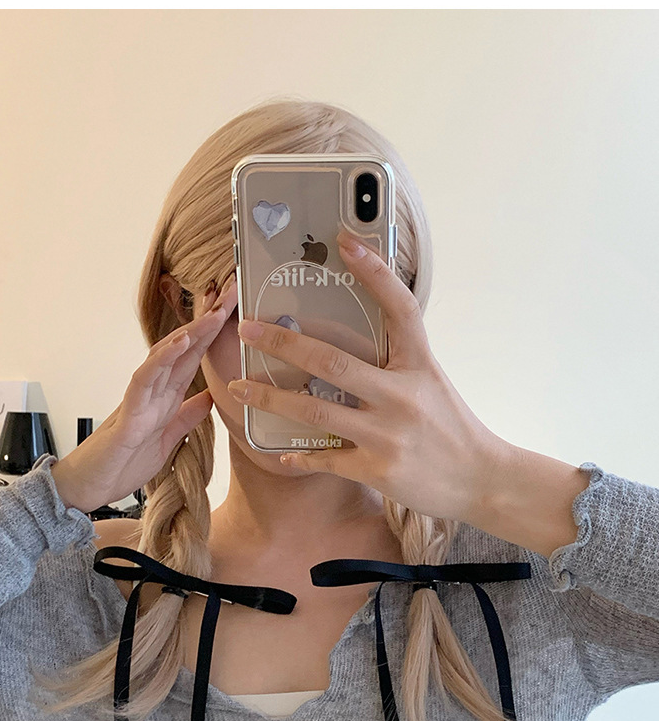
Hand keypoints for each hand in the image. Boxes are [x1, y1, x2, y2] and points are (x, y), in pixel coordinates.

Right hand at [51, 283, 236, 514]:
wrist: (88, 488)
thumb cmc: (122, 463)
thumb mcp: (168, 439)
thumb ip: (187, 416)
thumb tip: (210, 396)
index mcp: (166, 397)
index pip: (194, 358)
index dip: (215, 334)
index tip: (235, 309)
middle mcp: (154, 391)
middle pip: (184, 348)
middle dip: (208, 321)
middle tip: (232, 292)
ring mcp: (140, 399)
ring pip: (166, 356)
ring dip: (190, 333)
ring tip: (214, 312)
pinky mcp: (128, 414)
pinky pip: (145, 380)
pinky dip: (162, 359)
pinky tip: (179, 342)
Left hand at [227, 231, 512, 523]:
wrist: (481, 479)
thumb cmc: (451, 426)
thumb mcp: (430, 381)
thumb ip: (397, 360)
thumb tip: (354, 333)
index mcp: (420, 364)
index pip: (399, 308)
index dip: (374, 273)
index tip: (345, 241)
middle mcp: (403, 395)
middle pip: (333, 361)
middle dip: (284, 343)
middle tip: (248, 329)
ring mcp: (389, 434)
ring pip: (316, 410)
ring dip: (271, 398)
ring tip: (238, 388)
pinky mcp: (378, 469)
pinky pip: (326, 459)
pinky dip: (300, 455)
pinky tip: (280, 452)